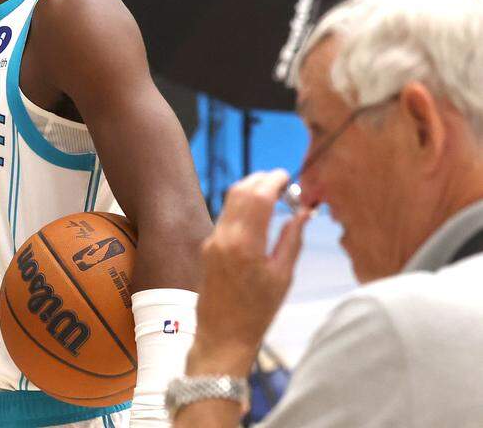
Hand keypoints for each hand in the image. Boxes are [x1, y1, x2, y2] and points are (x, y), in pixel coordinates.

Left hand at [188, 170, 311, 376]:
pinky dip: (240, 206)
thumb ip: (292, 239)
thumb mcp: (283, 276)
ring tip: (271, 193)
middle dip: (260, 179)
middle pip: (239, 192)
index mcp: (245, 245)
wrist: (223, 334)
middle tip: (280, 180)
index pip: (258, 197)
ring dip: (249, 190)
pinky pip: (224, 216)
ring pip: (229, 202)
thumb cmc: (258, 311)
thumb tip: (303, 212)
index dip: (273, 181)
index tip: (286, 175)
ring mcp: (212, 241)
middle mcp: (224, 238)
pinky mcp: (207, 246)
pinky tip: (256, 212)